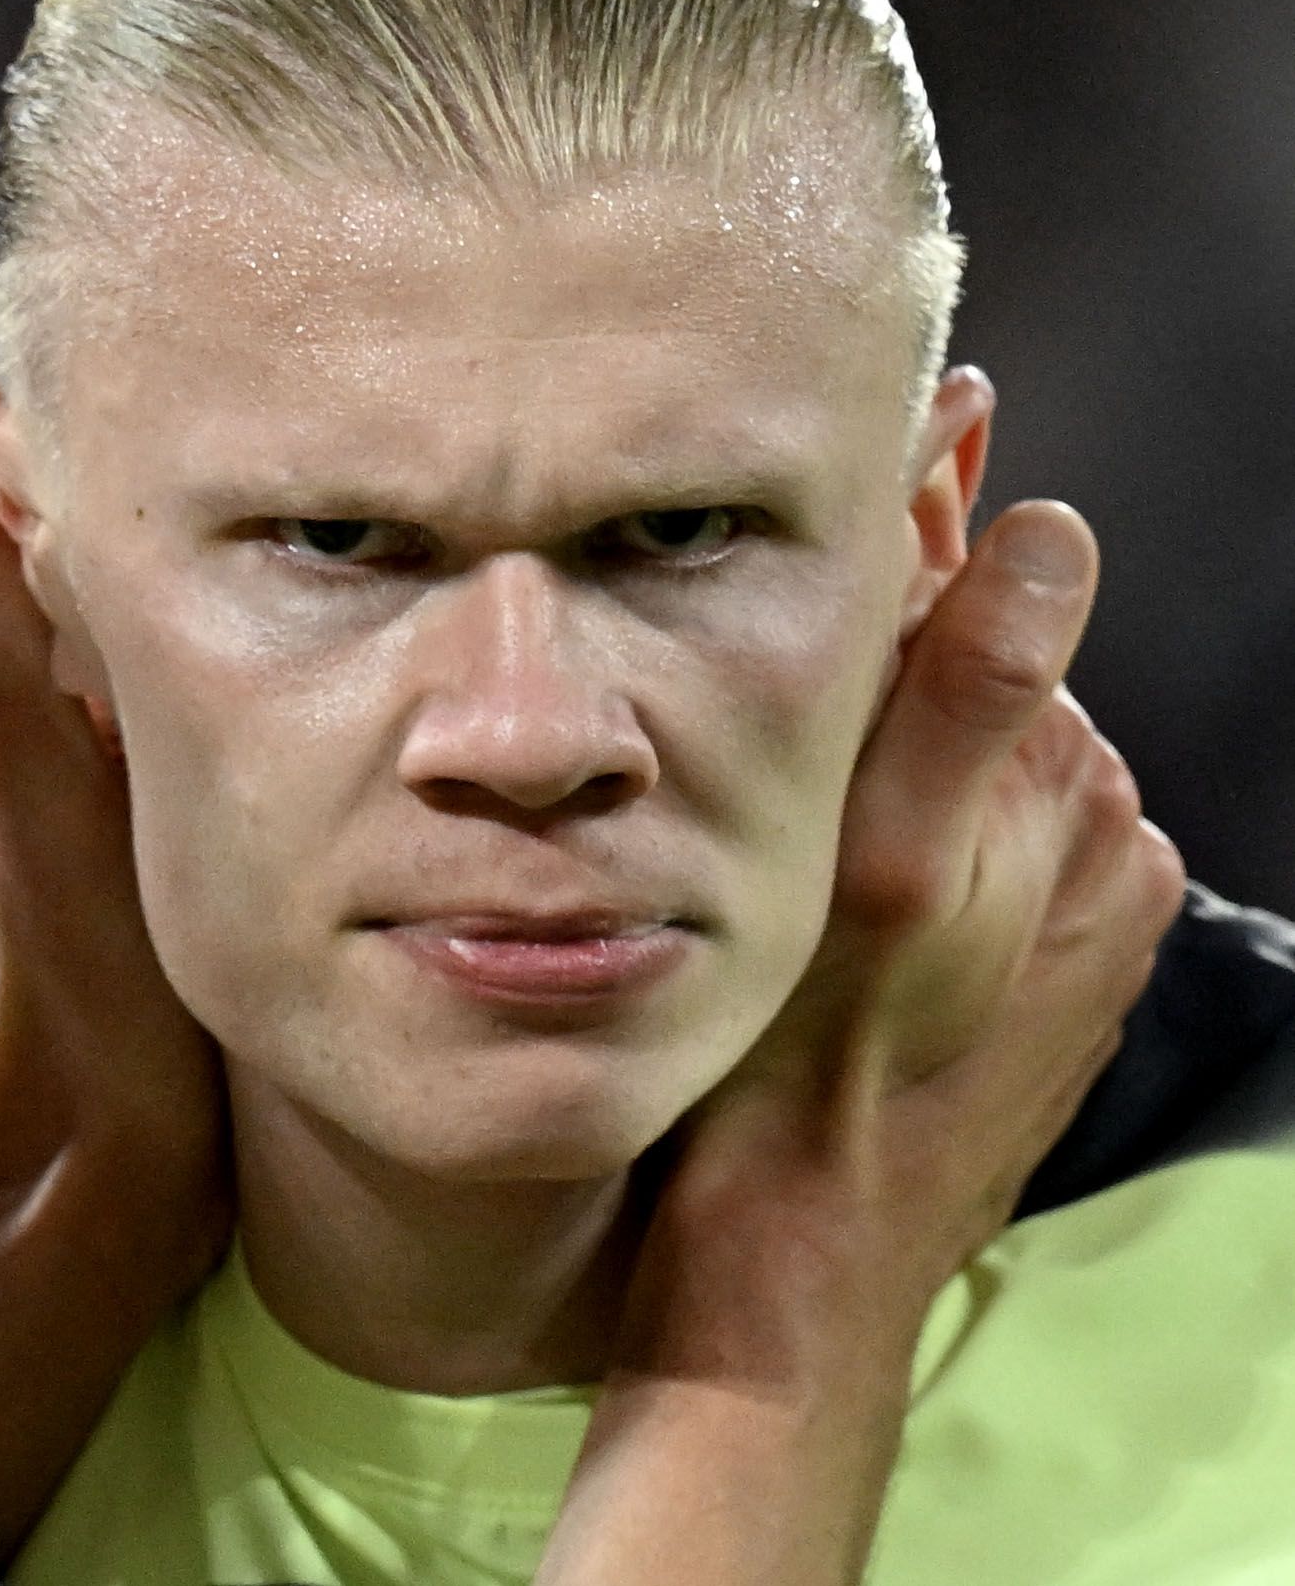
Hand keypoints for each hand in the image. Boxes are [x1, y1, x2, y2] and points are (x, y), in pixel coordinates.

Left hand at [0, 484, 227, 1284]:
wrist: (118, 1184)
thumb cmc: (82, 1004)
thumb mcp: (41, 818)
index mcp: (58, 718)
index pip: (35, 550)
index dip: (23, 454)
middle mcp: (97, 753)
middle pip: (92, 588)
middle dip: (85, 482)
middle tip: (86, 365)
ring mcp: (151, 814)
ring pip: (153, 657)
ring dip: (150, 565)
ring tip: (169, 473)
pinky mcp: (212, 869)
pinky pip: (214, 737)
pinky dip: (222, 674)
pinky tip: (254, 664)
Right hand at [542, 500, 1180, 1585]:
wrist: (788, 1282)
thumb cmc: (809, 1083)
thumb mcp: (885, 871)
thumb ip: (969, 694)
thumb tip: (1050, 533)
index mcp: (1077, 805)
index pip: (967, 628)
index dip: (846, 623)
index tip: (733, 646)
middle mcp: (1096, 864)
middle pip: (950, 711)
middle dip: (848, 716)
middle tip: (719, 761)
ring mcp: (1057, 934)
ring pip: (929, 792)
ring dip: (845, 795)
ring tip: (737, 838)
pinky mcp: (1010, 996)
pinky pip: (930, 878)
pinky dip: (861, 874)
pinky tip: (784, 913)